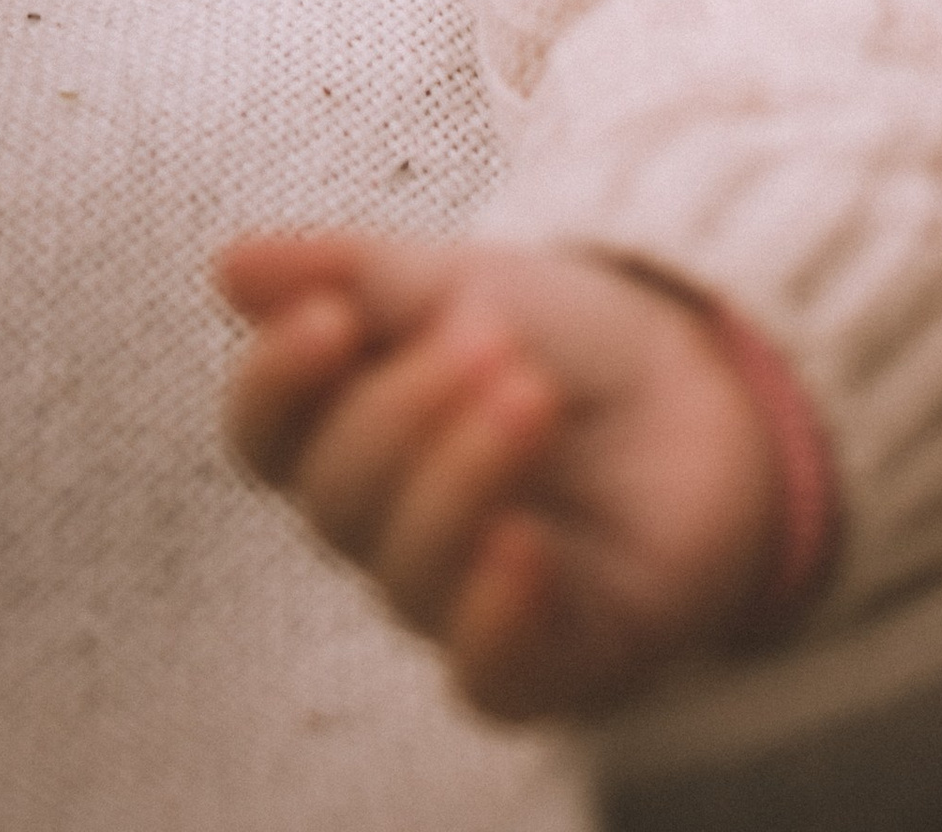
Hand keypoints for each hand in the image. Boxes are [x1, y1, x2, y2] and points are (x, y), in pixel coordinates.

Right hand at [216, 230, 800, 720]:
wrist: (712, 384)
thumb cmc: (566, 341)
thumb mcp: (466, 281)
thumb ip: (355, 274)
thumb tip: (229, 265)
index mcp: (351, 436)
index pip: (266, 437)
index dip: (278, 384)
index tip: (330, 316)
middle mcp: (389, 532)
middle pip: (337, 499)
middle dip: (403, 410)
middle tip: (488, 337)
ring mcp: (463, 601)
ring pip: (409, 576)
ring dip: (460, 478)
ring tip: (530, 395)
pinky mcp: (549, 658)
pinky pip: (489, 676)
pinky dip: (494, 616)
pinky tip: (521, 547)